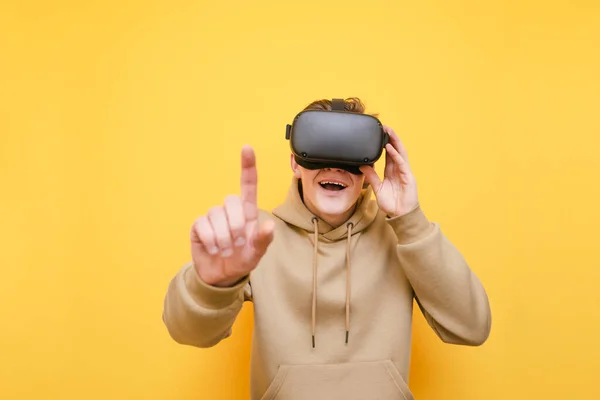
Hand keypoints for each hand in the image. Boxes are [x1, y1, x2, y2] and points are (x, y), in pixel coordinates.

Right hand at [190, 145, 274, 286]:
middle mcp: (230, 211)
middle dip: (236, 223)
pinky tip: (214, 249)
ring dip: (223, 236)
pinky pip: (203, 225)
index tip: (247, 148)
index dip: (247, 166)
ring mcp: (213, 217)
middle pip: (231, 200)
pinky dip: (210, 240)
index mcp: (247, 212)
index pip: (248, 185)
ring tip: (226, 250)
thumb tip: (270, 226)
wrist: (221, 276)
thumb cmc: (242, 260)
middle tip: (238, 243)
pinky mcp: (199, 226)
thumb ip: (264, 240)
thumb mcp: (257, 254)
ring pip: (216, 214)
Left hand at [359, 126, 418, 217]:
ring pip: (400, 153)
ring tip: (389, 132)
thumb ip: (371, 177)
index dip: (385, 145)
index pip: (389, 155)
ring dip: (395, 142)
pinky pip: (401, 163)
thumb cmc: (392, 204)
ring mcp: (405, 173)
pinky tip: (390, 148)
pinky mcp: (408, 177)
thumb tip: (363, 166)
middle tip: (384, 128)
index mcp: (392, 172)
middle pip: (396, 151)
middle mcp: (399, 170)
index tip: (379, 136)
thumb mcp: (378, 188)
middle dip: (391, 139)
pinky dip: (396, 155)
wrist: (400, 215)